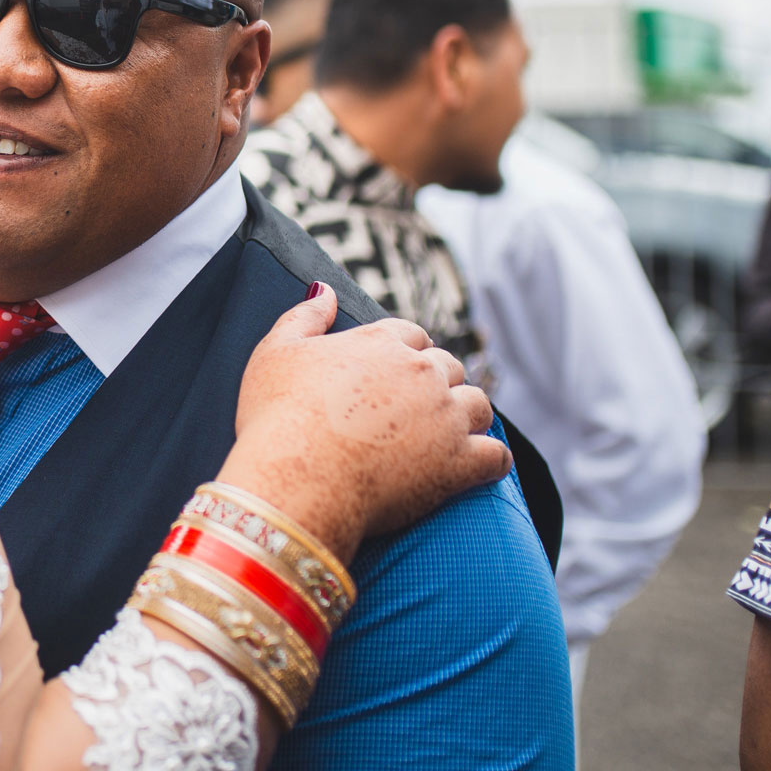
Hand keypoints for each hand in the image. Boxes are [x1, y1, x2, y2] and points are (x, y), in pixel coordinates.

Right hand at [220, 284, 509, 560]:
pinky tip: (477, 465)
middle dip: (439, 382)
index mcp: (381, 343)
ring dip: (467, 415)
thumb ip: (304, 316)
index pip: (412, 334)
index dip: (406, 351)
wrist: (296, 480)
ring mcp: (445, 418)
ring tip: (448, 433)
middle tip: (417, 407)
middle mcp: (422, 373)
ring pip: (479, 405)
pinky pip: (496, 456)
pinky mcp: (459, 464)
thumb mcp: (275, 353)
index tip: (395, 371)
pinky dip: (490, 459)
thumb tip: (325, 289)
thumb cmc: (277, 417)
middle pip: (450, 366)